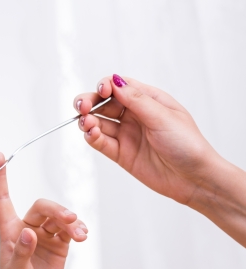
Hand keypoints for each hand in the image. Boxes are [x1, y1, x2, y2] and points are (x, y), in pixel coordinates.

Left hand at [0, 152, 87, 268]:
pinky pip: (69, 230)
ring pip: (58, 217)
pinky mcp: (59, 245)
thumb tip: (29, 233)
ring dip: (70, 221)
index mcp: (8, 231)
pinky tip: (82, 234)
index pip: (2, 199)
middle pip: (41, 207)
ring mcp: (44, 235)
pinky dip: (77, 229)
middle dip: (56, 210)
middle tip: (69, 220)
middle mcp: (26, 228)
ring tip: (80, 234)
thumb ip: (20, 253)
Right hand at [74, 74, 222, 205]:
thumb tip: (115, 81)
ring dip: (88, 121)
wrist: (194, 178)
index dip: (106, 86)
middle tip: (82, 107)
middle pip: (103, 104)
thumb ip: (136, 100)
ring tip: (88, 124)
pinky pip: (101, 142)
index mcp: (148, 101)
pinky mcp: (121, 154)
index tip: (101, 92)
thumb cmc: (187, 144)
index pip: (119, 86)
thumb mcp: (163, 117)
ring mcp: (126, 135)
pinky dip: (92, 137)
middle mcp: (134, 116)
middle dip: (89, 102)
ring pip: (98, 123)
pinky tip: (91, 135)